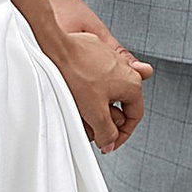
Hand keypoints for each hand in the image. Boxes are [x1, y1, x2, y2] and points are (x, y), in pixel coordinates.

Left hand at [47, 0, 151, 151]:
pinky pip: (98, 78)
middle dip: (107, 119)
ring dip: (98, 104)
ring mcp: (112, 60)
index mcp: (132, 84)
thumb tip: (109, 142)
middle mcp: (126, 70)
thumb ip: (107, 133)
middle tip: (93, 127)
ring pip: (109, 91)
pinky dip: (90, 88)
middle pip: (122, 104)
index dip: (122, 135)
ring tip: (81, 109)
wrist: (57, 49)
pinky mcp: (97, 53)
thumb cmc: (77, 76)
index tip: (109, 142)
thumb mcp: (95, 113)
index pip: (135, 116)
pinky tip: (76, 92)